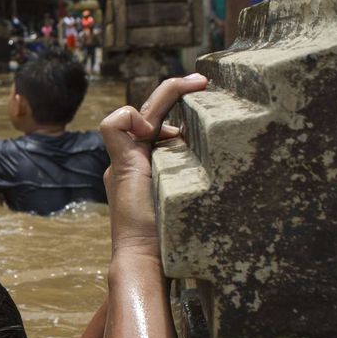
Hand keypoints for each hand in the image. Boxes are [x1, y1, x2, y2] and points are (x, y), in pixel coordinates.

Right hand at [99, 73, 206, 254]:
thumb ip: (196, 171)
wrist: (146, 257)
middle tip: (204, 79)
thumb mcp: (190, 193)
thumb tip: (223, 151)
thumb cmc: (172, 236)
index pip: (157, 121)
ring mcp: (124, 161)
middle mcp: (132, 158)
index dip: (175, 102)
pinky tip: (152, 132)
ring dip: (165, 96)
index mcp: (147, 163)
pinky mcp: (120, 165)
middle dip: (175, 89)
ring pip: (134, 112)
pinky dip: (131, 119)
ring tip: (194, 87)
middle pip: (149, 110)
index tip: (205, 91)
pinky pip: (114, 125)